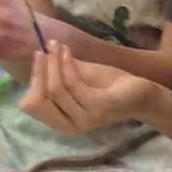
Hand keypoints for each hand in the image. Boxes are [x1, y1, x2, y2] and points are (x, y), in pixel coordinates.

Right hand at [19, 40, 148, 136]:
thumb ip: (59, 72)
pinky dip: (67, 65)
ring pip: (56, 89)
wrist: (140, 93)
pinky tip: (67, 52)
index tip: (39, 56)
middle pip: (37, 101)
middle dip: (39, 72)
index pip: (31, 106)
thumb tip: (41, 53)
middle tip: (44, 50)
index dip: (32, 81)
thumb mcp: (79, 77)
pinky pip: (73, 84)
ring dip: (54, 63)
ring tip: (57, 46)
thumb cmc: (108, 86)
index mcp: (62, 122)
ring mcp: (84, 119)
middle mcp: (70, 125)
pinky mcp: (98, 108)